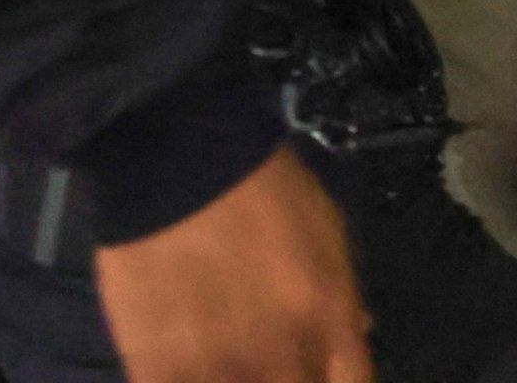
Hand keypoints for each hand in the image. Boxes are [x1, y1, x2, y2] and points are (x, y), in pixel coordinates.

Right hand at [94, 146, 372, 382]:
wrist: (179, 157)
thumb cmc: (264, 187)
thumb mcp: (328, 230)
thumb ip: (344, 293)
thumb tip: (358, 331)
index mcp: (329, 317)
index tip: (318, 371)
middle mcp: (281, 354)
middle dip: (290, 376)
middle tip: (272, 358)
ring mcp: (219, 367)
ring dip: (240, 378)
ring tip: (229, 356)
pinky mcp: (158, 369)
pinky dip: (193, 382)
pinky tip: (193, 363)